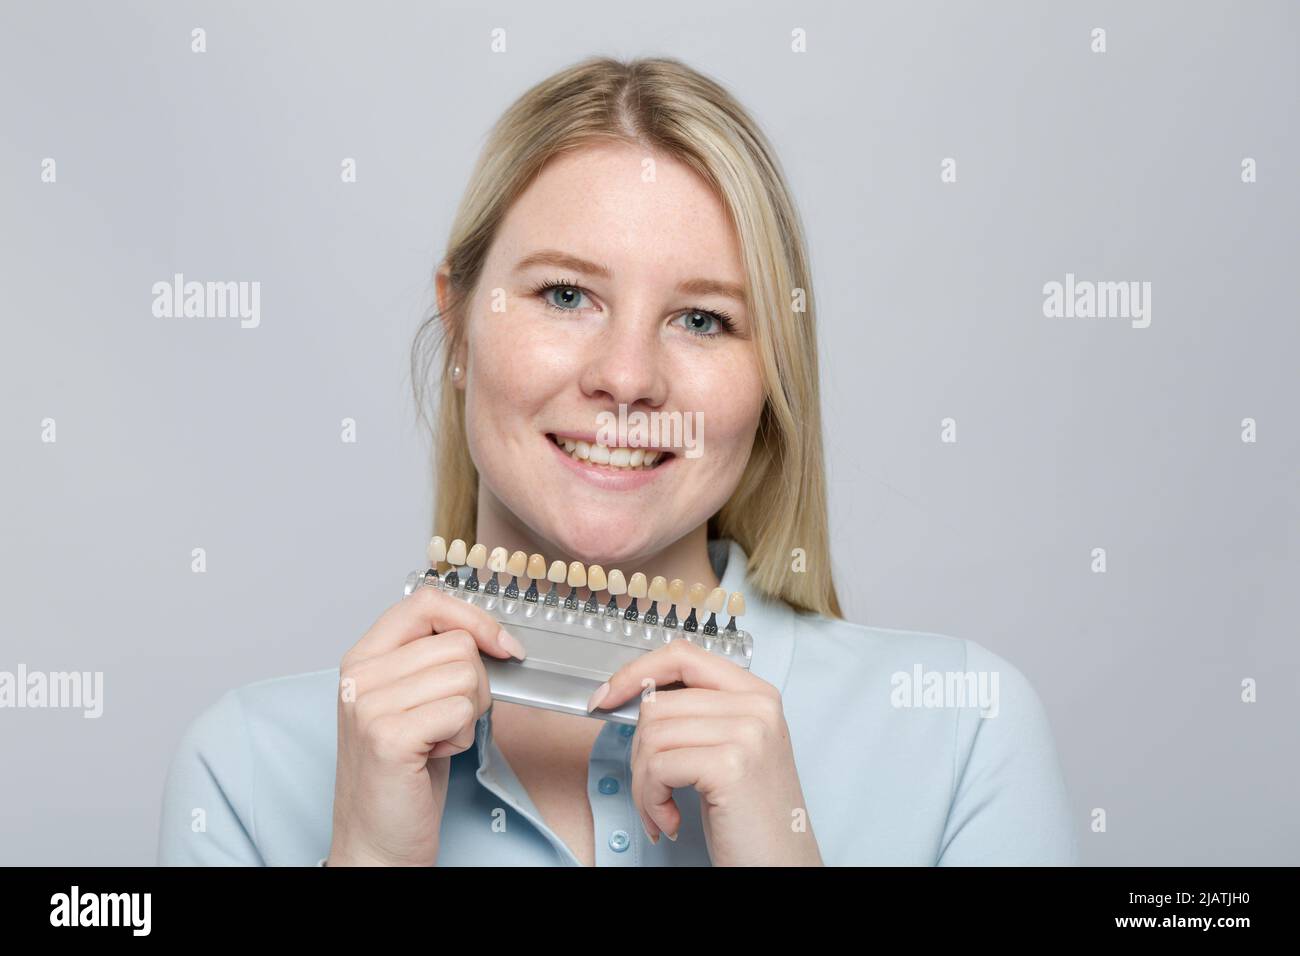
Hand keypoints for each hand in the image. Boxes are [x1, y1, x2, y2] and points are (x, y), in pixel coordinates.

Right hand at [326, 585, 524, 865]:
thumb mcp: (415, 700)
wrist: (379, 839)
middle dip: (475, 685)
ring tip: (437, 741)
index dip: (473, 618)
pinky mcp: (388, 736)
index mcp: (363, 657)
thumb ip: (435, 659)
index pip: (426, 602)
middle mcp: (358, 674)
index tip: (502, 645)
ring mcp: (368, 704)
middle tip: (447, 721)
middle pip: (458, 644)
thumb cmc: (406, 772)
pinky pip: (461, 710)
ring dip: (468, 716)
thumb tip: (492, 633)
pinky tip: (436, 756)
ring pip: (466, 676)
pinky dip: (463, 737)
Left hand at [591, 640, 822, 865]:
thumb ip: (696, 715)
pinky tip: (670, 821)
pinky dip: (651, 800)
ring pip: (651, 735)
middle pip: (657, 703)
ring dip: (644, 784)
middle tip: (653, 790)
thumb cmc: (750, 817)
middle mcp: (757, 705)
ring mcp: (747, 732)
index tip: (606, 697)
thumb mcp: (730, 750)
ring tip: (662, 810)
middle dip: (639, 753)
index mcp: (757, 694)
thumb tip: (633, 694)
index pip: (683, 655)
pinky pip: (657, 767)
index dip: (636, 672)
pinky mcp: (730, 765)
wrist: (780, 866)